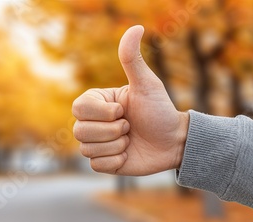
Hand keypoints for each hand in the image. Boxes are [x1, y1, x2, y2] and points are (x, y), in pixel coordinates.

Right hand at [72, 25, 188, 175]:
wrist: (174, 142)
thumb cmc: (160, 110)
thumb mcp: (146, 84)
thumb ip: (133, 59)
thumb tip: (136, 27)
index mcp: (96, 102)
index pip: (79, 108)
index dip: (103, 113)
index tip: (124, 110)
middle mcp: (92, 122)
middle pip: (80, 130)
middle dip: (112, 130)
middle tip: (130, 126)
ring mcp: (96, 143)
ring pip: (87, 149)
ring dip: (116, 145)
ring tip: (130, 139)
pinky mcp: (102, 163)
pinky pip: (96, 165)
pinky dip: (116, 160)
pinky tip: (127, 154)